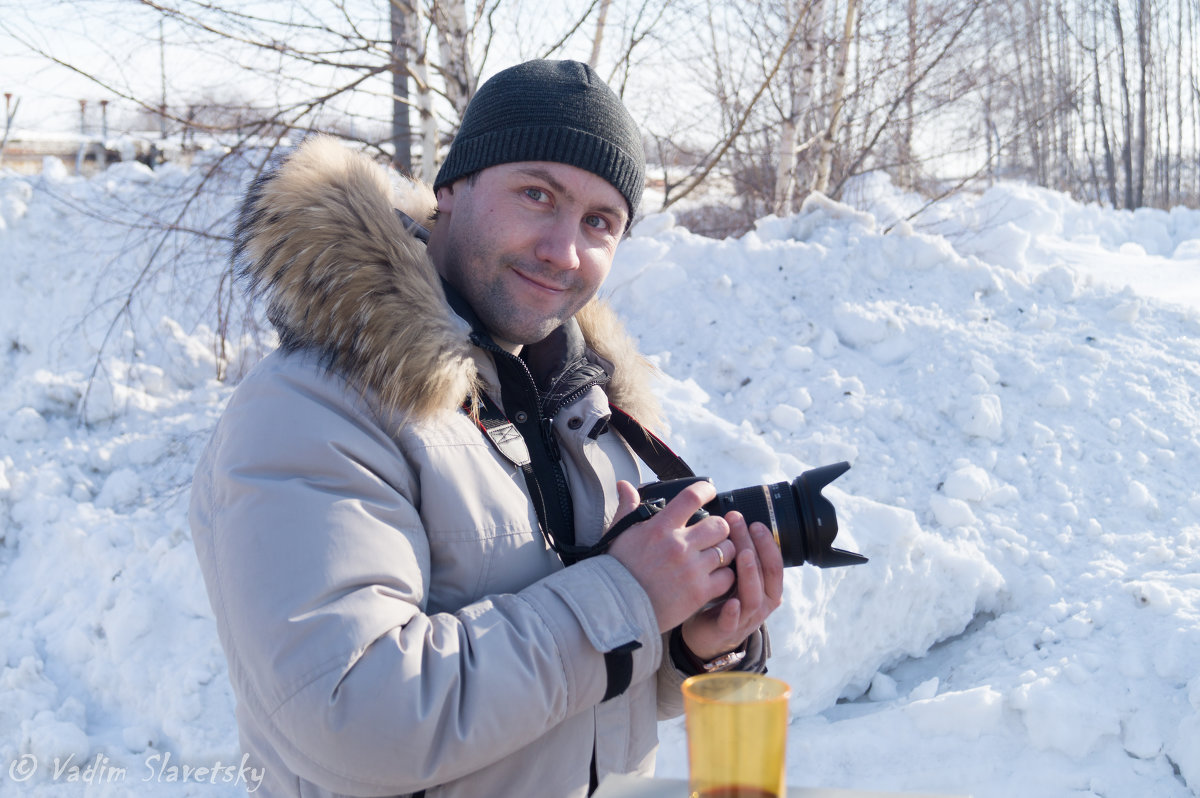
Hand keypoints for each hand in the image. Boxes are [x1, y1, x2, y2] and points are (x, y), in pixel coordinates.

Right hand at [606, 480, 736, 632]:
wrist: (616, 609)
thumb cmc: (618, 570)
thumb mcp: (620, 534)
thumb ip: (628, 507)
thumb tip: (624, 484)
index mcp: (660, 528)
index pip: (691, 497)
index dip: (706, 490)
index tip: (710, 492)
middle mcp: (679, 546)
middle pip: (719, 525)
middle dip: (720, 528)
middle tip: (714, 534)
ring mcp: (691, 570)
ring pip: (728, 551)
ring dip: (724, 552)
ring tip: (714, 557)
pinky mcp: (699, 593)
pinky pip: (728, 577)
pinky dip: (724, 576)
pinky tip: (714, 578)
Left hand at [679, 510, 783, 660]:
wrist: (709, 634)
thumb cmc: (724, 598)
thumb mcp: (737, 575)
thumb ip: (740, 555)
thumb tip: (733, 519)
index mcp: (768, 587)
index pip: (774, 562)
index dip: (767, 542)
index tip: (753, 522)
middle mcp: (763, 602)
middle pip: (765, 573)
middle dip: (754, 546)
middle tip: (739, 524)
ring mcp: (746, 618)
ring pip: (753, 596)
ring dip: (749, 573)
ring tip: (743, 554)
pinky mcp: (726, 630)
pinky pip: (732, 622)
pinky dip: (733, 612)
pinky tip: (730, 601)